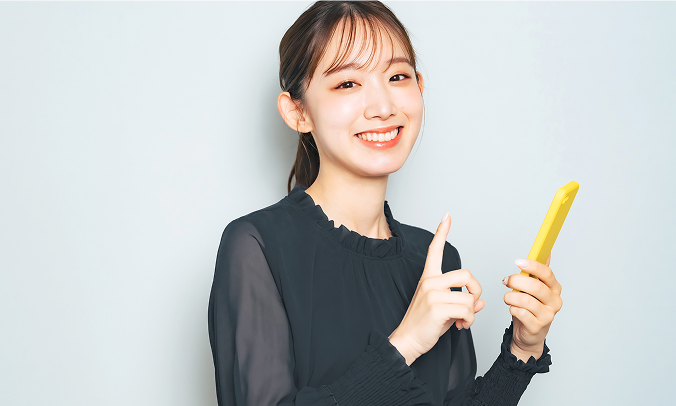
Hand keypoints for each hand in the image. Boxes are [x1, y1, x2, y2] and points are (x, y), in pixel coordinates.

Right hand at [389, 213, 484, 364]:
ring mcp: (432, 293)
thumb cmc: (424, 325)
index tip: (447, 217)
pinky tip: (460, 326)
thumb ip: (462, 302)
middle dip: (476, 292)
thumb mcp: (445, 310)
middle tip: (471, 306)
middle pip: (466, 275)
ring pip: (470, 297)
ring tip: (462, 321)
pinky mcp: (437, 307)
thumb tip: (480, 301)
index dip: (441, 232)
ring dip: (472, 312)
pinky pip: (468, 309)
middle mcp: (429, 282)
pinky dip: (470, 321)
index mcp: (428, 278)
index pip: (434, 251)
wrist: (407, 341)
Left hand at [502, 254, 562, 360]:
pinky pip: (521, 313)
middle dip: (516, 281)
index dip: (532, 266)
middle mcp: (554, 301)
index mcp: (554, 288)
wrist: (529, 333)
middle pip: (535, 286)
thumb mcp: (535, 287)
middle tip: (506, 281)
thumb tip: (546, 251)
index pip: (546, 273)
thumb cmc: (531, 308)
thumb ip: (538, 271)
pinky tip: (513, 309)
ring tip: (508, 297)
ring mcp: (548, 315)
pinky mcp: (537, 326)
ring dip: (511, 297)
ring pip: (525, 300)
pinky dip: (512, 309)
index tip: (518, 262)